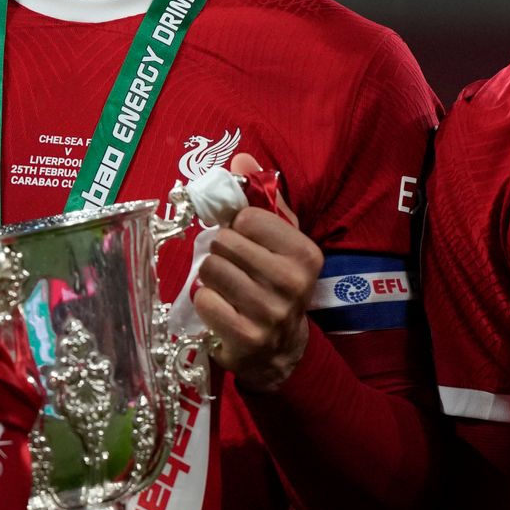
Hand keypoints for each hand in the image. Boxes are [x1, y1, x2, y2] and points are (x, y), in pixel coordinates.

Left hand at [193, 153, 320, 390]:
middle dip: (221, 251)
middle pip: (224, 242)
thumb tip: (240, 159)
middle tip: (233, 267)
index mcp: (305, 253)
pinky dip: (205, 302)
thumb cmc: (276, 284)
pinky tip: (221, 309)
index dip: (238, 227)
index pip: (247, 217)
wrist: (281, 350)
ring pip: (210, 268)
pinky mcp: (246, 336)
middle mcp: (293, 283)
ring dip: (210, 276)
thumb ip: (263, 198)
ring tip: (226, 287)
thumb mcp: (280, 241)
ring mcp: (270, 313)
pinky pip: (203, 299)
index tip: (248, 243)